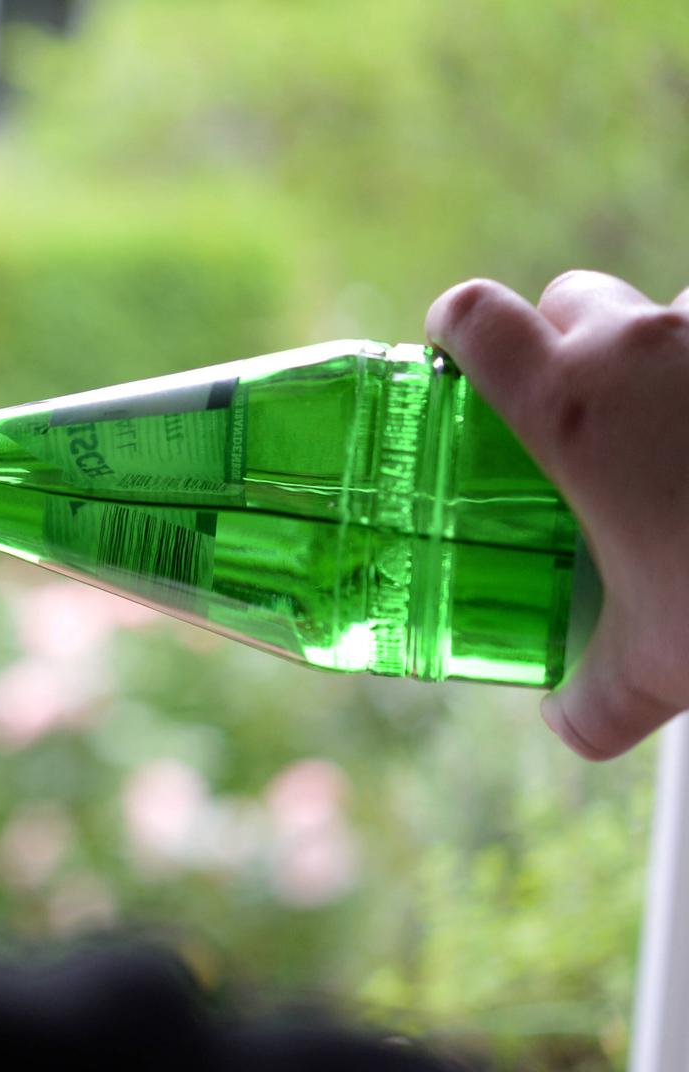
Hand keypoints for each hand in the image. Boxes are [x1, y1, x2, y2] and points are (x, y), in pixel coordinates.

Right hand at [427, 271, 688, 758]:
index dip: (459, 329)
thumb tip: (568, 721)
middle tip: (591, 415)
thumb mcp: (656, 672)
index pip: (475, 315)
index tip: (466, 363)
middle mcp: (642, 344)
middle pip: (575, 296)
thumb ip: (594, 701)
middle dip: (572, 340)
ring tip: (687, 423)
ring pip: (674, 306)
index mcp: (569, 406)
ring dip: (670, 346)